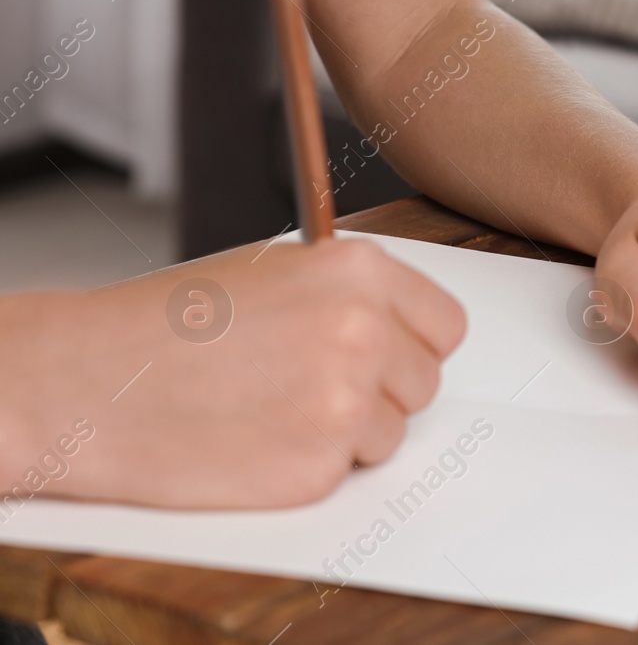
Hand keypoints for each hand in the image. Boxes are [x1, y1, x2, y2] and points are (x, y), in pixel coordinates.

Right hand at [0, 238, 466, 508]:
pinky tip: (253, 438)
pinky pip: (344, 472)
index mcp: (359, 272)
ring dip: (345, 432)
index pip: (445, 325)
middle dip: (379, 390)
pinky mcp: (316, 468)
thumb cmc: (167, 323)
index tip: (390, 352)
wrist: (87, 381)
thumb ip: (351, 295)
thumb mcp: (275, 271)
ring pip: (389, 433)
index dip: (413, 344)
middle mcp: (365, 332)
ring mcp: (344, 403)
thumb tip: (403, 324)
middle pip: (423, 383)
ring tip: (270, 406)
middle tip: (307, 382)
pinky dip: (307, 466)